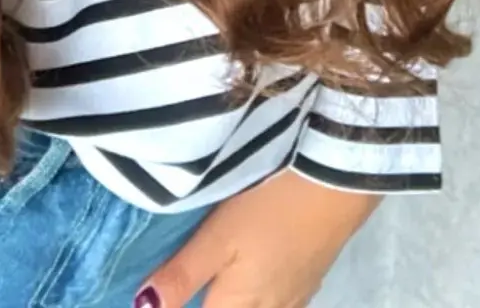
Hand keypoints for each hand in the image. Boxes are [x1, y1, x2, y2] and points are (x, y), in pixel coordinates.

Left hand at [135, 167, 380, 306]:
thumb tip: (143, 305)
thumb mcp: (218, 237)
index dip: (183, 306)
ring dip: (236, 302)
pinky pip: (280, 301)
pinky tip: (255, 282)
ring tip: (219, 288)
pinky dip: (261, 297)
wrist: (336, 183)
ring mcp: (294, 294)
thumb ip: (183, 274)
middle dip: (212, 303)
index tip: (166, 297)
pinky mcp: (310, 274)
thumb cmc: (268, 208)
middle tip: (190, 291)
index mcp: (238, 304)